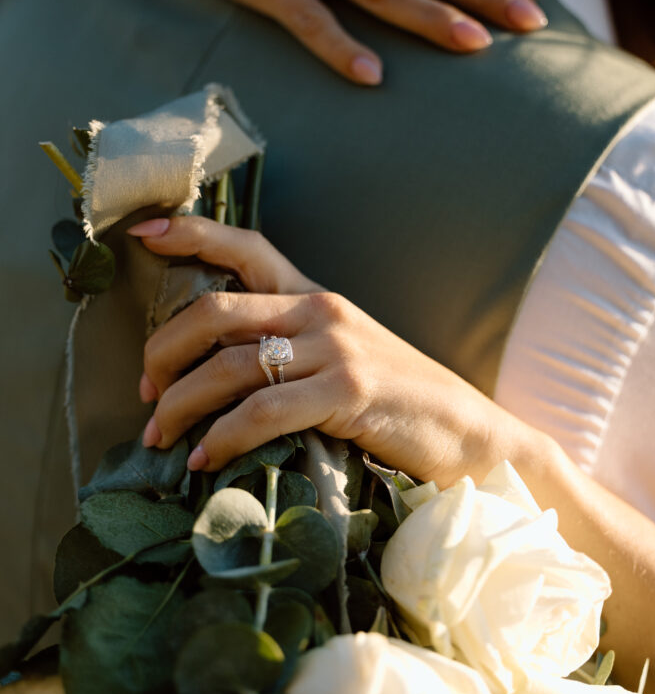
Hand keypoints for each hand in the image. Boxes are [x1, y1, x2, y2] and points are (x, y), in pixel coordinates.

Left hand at [127, 216, 534, 484]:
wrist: (472, 433)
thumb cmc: (402, 402)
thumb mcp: (347, 357)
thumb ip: (295, 349)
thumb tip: (221, 372)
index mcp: (317, 299)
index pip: (249, 247)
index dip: (193, 234)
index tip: (144, 234)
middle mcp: (322, 313)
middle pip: (217, 309)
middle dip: (164, 348)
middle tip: (146, 390)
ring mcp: (336, 350)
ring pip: (230, 365)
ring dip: (182, 403)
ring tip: (161, 435)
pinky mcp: (348, 393)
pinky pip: (262, 412)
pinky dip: (223, 438)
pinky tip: (205, 459)